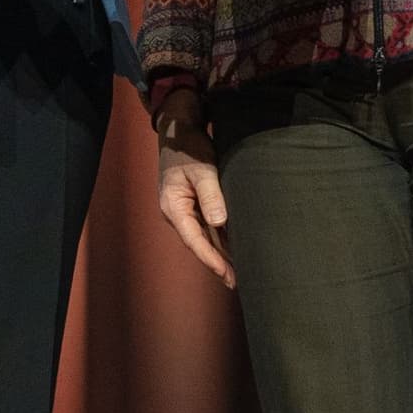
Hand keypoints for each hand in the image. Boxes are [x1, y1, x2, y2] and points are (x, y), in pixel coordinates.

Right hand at [150, 95, 234, 287]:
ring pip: (205, 237)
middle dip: (217, 263)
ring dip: (221, 254)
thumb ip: (211, 195)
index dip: (210, 259)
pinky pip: (208, 227)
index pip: (193, 239)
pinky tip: (235, 250)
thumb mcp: (202, 169)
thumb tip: (219, 222)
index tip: (225, 273)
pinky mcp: (194, 205)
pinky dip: (221, 239)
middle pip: (199, 243)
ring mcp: (185, 210)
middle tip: (236, 282)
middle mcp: (177, 213)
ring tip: (238, 273)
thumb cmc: (190, 148)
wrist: (181, 131)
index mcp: (173, 206)